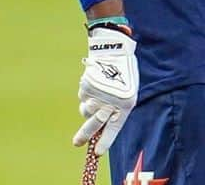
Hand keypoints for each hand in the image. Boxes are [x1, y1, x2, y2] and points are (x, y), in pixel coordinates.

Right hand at [73, 27, 138, 155]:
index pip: (114, 128)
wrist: (114, 51)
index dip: (106, 140)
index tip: (98, 152)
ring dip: (89, 108)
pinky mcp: (86, 88)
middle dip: (85, 135)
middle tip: (77, 143)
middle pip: (94, 124)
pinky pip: (83, 98)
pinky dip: (87, 95)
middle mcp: (109, 101)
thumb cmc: (124, 72)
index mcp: (125, 104)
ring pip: (86, 110)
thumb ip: (115, 108)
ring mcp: (96, 95)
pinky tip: (94, 84)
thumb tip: (101, 121)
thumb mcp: (127, 92)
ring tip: (97, 95)